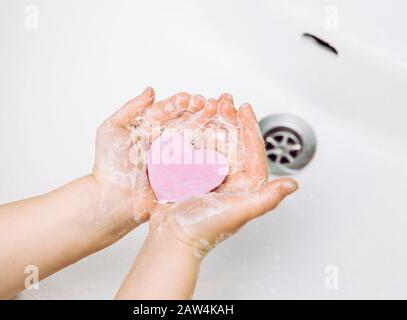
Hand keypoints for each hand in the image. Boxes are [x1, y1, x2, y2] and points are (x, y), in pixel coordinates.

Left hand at [91, 87, 205, 244]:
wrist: (114, 199)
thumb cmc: (109, 167)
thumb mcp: (112, 130)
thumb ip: (130, 109)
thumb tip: (151, 90)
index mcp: (150, 130)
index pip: (169, 112)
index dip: (180, 104)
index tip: (190, 98)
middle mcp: (165, 143)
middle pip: (186, 123)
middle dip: (199, 112)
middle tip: (210, 104)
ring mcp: (176, 160)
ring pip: (196, 139)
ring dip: (208, 127)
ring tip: (218, 116)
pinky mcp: (183, 176)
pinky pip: (199, 162)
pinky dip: (211, 151)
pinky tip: (219, 140)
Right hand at [147, 94, 297, 257]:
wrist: (171, 239)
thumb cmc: (203, 230)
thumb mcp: (238, 212)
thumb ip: (266, 199)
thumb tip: (293, 185)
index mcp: (244, 186)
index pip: (252, 150)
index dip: (249, 126)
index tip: (245, 108)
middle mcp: (229, 180)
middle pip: (232, 142)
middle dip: (229, 119)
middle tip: (224, 101)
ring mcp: (209, 177)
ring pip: (213, 143)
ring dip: (211, 123)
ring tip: (207, 106)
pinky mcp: (190, 177)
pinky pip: (194, 151)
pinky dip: (193, 135)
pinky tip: (189, 124)